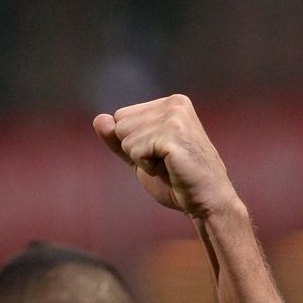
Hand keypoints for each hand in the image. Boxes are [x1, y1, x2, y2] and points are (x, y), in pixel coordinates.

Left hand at [93, 95, 240, 219]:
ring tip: (168, 164)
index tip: (159, 153)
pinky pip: (135, 151)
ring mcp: (175, 116)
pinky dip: (147, 167)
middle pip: (120, 125)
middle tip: (164, 160)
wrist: (205, 199)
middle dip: (135, 150)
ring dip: (142, 160)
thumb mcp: (140, 156)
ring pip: (126, 139)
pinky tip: (169, 168)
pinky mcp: (173, 134)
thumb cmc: (175, 179)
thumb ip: (118, 138)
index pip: (121, 117)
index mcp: (170, 103)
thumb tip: (98, 118)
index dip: (132, 143)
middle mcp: (174, 103)